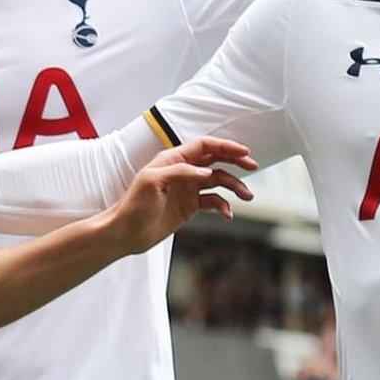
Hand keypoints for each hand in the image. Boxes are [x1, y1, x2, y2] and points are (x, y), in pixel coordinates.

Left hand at [98, 137, 255, 253]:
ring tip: (248, 196)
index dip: (225, 146)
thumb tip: (207, 172)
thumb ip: (180, 172)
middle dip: (236, 161)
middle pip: (215, 160)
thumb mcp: (153, 182)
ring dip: (234, 186)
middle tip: (254, 166)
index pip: (204, 146)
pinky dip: (223, 205)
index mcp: (173, 159)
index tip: (244, 152)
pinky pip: (213, 201)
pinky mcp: (190, 206)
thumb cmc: (134, 205)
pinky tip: (228, 214)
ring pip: (218, 181)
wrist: (126, 233)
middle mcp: (183, 171)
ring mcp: (188, 188)